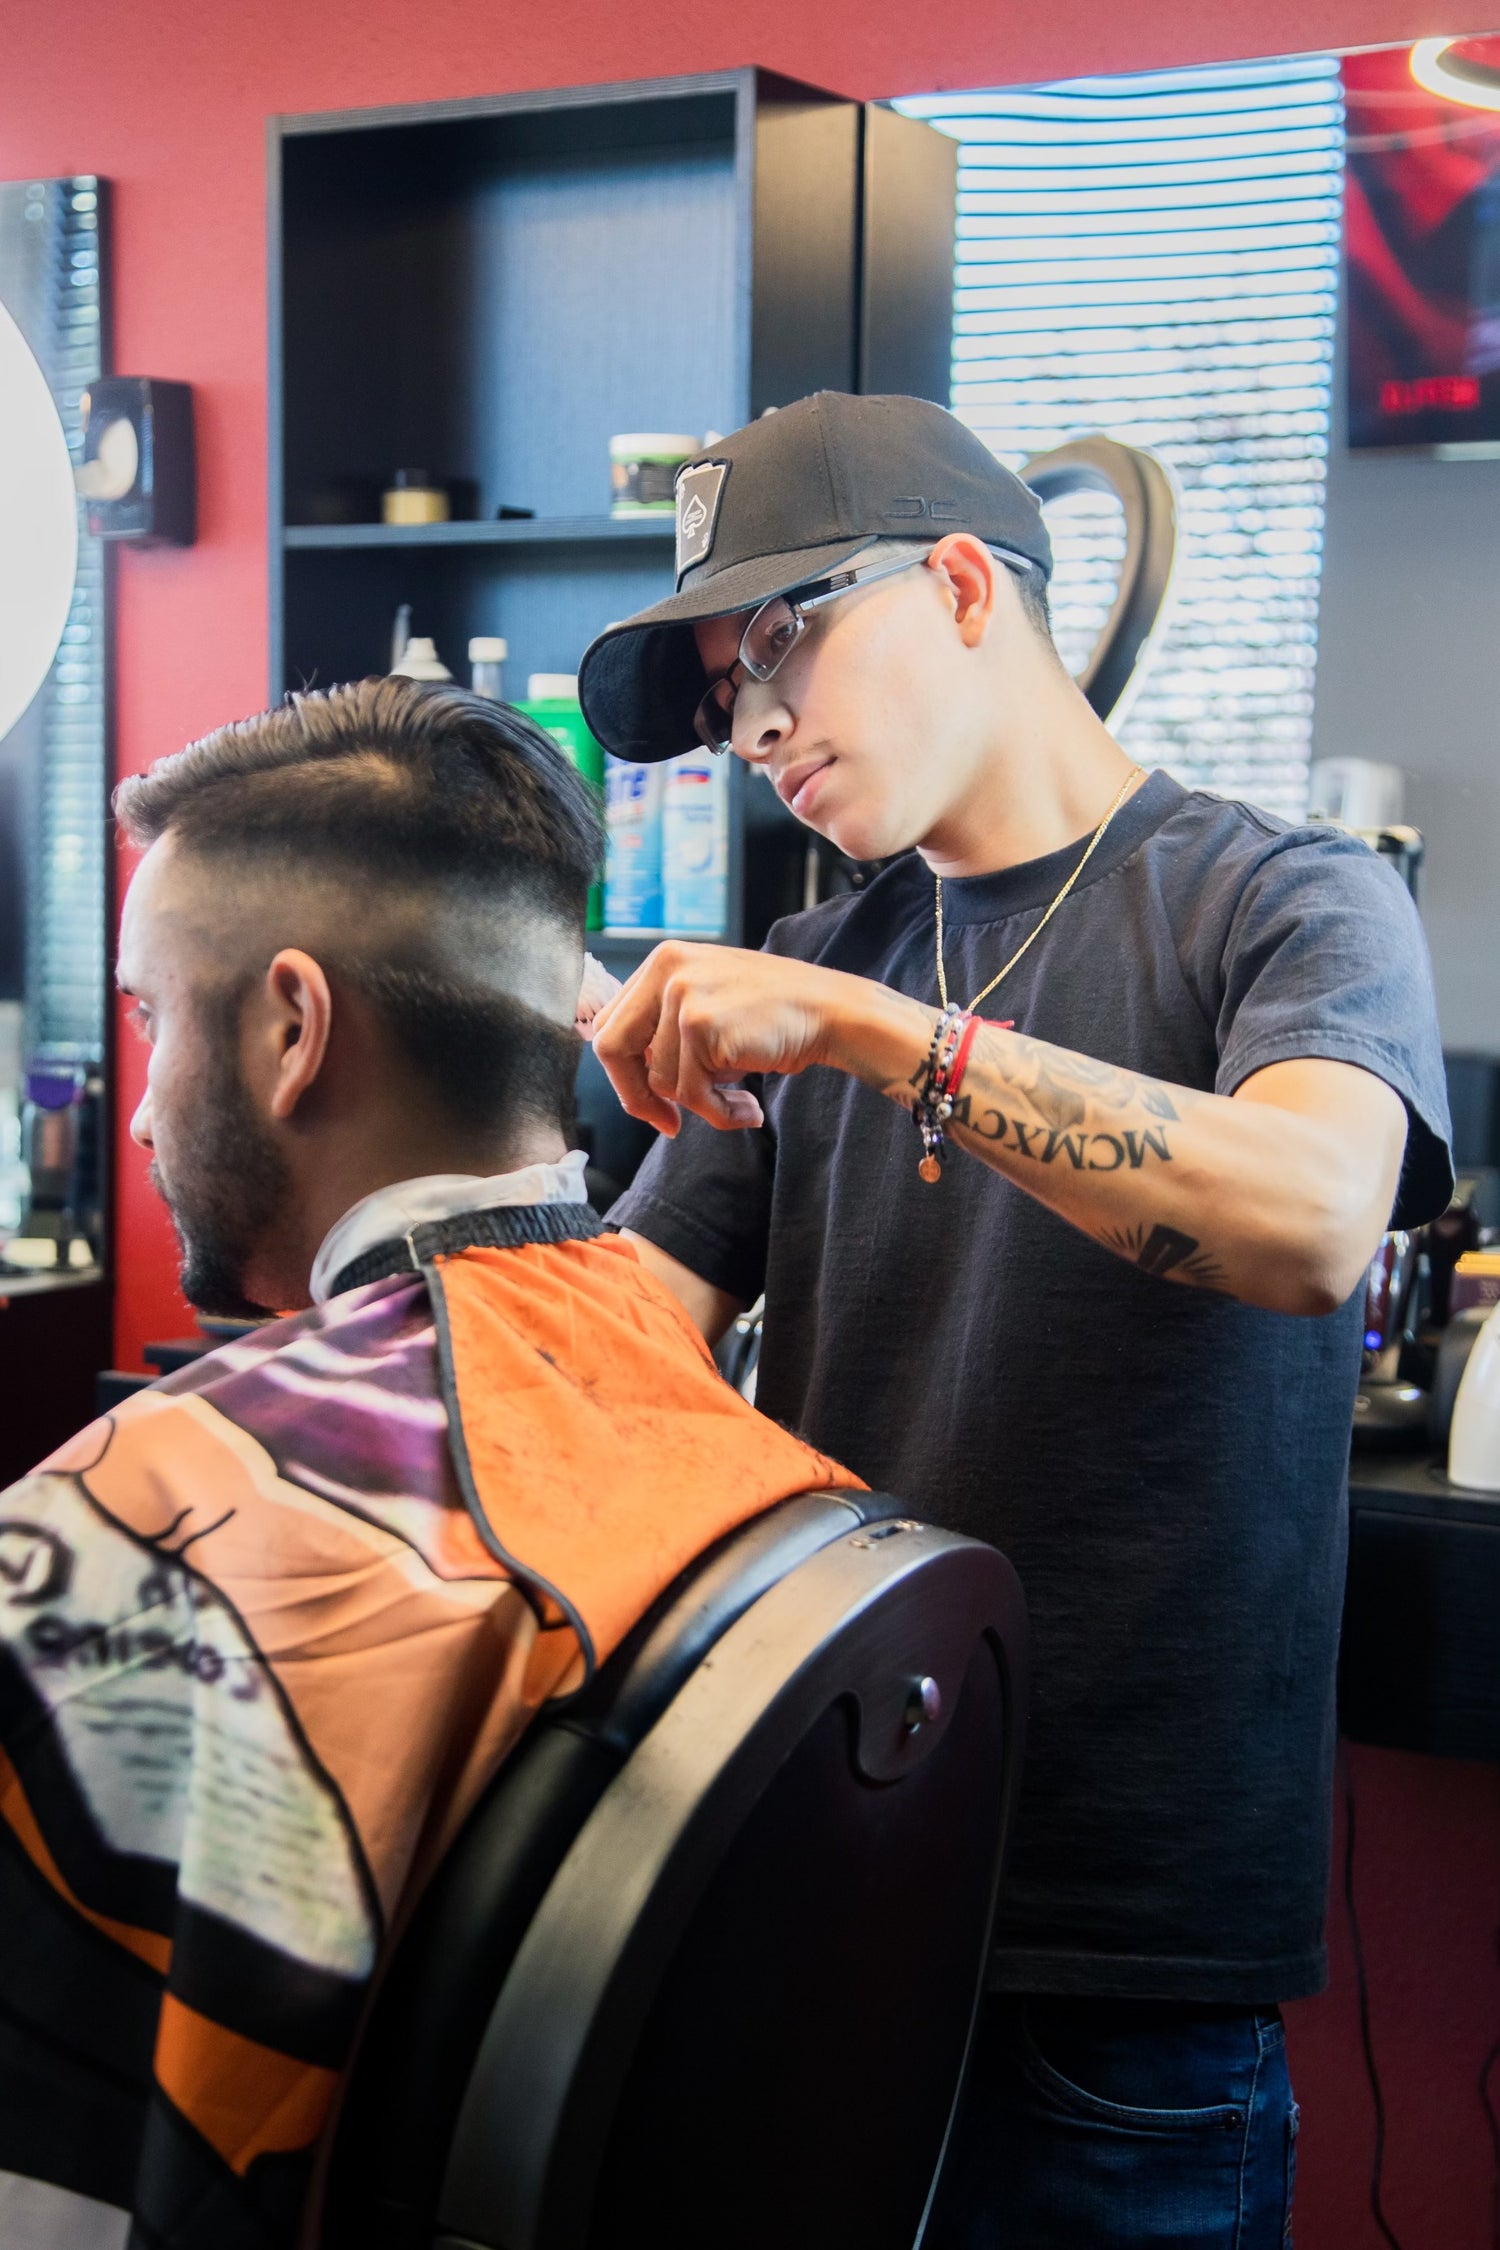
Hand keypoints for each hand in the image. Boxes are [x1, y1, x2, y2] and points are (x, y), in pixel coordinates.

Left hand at [591, 942, 878, 1134]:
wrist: (831, 1012)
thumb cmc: (776, 1015)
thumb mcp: (712, 1001)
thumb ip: (668, 1024)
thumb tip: (630, 1077)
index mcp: (663, 960)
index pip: (610, 1025)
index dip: (624, 1073)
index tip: (652, 1101)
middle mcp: (666, 970)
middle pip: (612, 1049)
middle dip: (637, 1097)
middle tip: (668, 1124)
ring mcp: (682, 996)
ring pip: (660, 1081)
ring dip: (701, 1105)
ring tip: (740, 1099)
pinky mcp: (700, 1026)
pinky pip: (691, 1093)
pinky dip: (719, 1113)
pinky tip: (749, 1107)